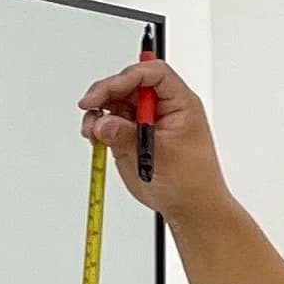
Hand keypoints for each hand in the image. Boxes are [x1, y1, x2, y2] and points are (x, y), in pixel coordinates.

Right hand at [78, 54, 225, 219]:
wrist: (190, 209)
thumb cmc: (192, 184)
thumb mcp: (161, 157)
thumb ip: (128, 137)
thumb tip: (103, 123)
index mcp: (181, 104)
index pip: (154, 74)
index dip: (128, 76)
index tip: (108, 91)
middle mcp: (162, 108)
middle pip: (128, 83)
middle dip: (106, 92)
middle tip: (91, 106)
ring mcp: (145, 120)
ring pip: (114, 99)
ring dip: (99, 110)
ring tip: (93, 130)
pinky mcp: (131, 133)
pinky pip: (109, 119)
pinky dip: (98, 125)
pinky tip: (95, 136)